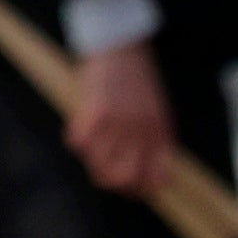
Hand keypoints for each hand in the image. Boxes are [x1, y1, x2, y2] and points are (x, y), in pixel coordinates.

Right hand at [65, 37, 175, 200]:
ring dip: (93, 163)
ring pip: (98, 164)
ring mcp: (118, 123)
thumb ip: (157, 142)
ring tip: (94, 152)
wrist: (123, 47)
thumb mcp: (159, 112)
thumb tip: (155, 178)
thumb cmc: (140, 82)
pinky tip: (83, 131)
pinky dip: (77, 141)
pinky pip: (78, 142)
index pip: (154, 176)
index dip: (141, 189)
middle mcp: (141, 131)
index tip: (133, 190)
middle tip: (107, 177)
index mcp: (160, 132)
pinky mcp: (95, 112)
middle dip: (114, 184)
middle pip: (123, 178)